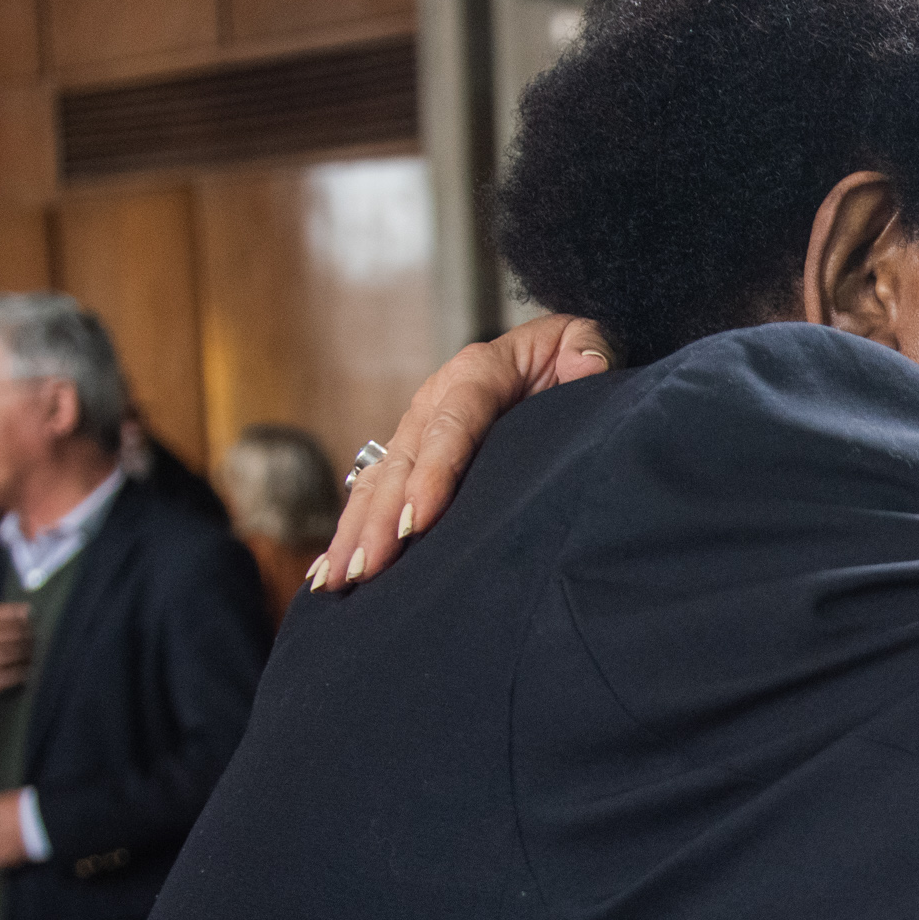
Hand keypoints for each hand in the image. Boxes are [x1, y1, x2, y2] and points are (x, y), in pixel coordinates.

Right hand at [314, 313, 616, 592]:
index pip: (452, 424)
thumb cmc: (567, 356)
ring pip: (377, 483)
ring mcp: (416, 431)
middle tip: (367, 568)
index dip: (433, 473)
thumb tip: (584, 368)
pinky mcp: (408, 458)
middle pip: (403, 463)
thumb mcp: (584, 339)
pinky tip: (329, 572)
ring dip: (354, 532)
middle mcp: (434, 402)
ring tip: (340, 580)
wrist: (545, 358)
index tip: (417, 520)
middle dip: (379, 519)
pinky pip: (371, 494)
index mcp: (476, 373)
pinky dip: (348, 531)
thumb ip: (588, 348)